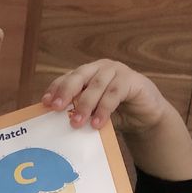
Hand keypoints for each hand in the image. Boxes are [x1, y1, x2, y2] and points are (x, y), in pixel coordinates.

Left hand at [41, 60, 171, 134]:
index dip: (56, 88)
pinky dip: (104, 109)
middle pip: (79, 76)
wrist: (145, 117)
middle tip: (57, 108)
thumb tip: (54, 124)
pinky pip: (114, 94)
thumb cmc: (115, 114)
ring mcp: (117, 71)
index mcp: (87, 74)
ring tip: (77, 123)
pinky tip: (98, 123)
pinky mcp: (132, 80)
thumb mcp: (93, 113)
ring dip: (85, 105)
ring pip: (97, 85)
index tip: (45, 103)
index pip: (67, 78)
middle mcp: (100, 68)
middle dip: (66, 91)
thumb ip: (78, 112)